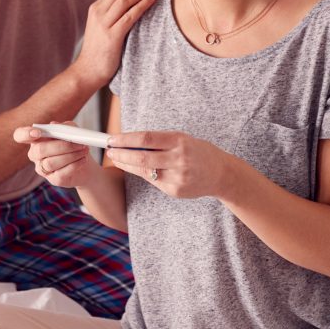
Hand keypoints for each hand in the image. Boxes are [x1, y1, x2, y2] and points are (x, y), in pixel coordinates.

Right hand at [13, 122, 97, 188]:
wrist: (86, 164)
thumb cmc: (74, 144)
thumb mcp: (72, 131)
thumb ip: (65, 127)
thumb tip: (56, 125)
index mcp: (35, 139)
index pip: (20, 135)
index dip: (25, 134)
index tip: (37, 133)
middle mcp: (35, 154)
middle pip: (40, 150)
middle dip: (61, 146)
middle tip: (79, 143)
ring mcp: (42, 168)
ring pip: (51, 163)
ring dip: (71, 155)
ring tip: (83, 150)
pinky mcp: (53, 180)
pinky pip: (61, 173)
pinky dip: (75, 165)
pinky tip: (83, 159)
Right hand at [74, 0, 164, 87]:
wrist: (87, 71)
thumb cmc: (99, 51)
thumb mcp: (103, 27)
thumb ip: (114, 14)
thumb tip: (135, 4)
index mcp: (97, 8)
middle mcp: (99, 12)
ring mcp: (104, 23)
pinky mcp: (111, 36)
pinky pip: (129, 16)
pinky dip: (141, 6)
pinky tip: (152, 1)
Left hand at [104, 129, 228, 199]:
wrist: (220, 173)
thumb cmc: (197, 152)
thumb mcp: (182, 139)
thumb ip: (159, 141)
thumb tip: (129, 140)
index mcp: (179, 141)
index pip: (146, 138)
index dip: (125, 139)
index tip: (112, 138)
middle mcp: (179, 159)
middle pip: (142, 156)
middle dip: (121, 153)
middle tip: (109, 150)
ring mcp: (178, 177)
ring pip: (144, 171)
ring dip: (127, 165)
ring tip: (116, 159)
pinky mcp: (175, 191)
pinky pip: (153, 181)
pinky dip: (141, 173)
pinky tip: (134, 168)